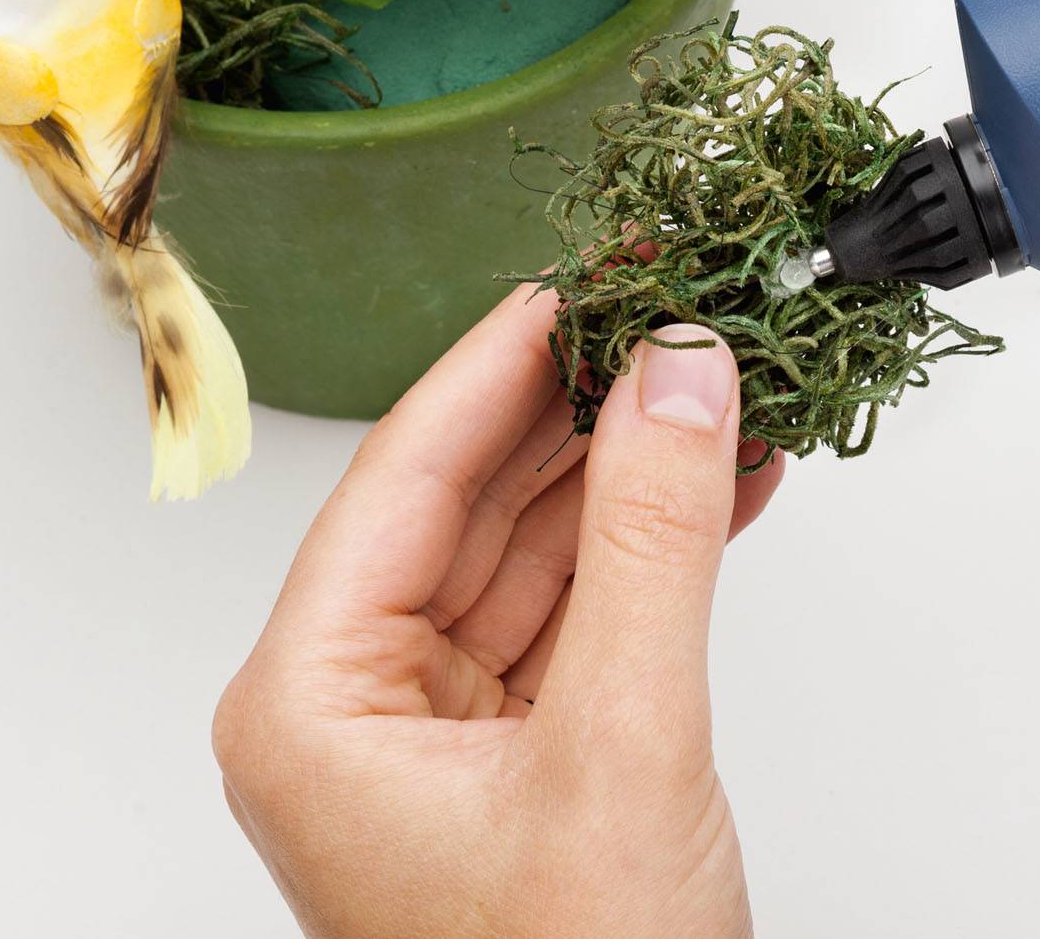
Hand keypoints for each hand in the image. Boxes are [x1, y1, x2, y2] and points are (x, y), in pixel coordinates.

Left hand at [214, 288, 783, 937]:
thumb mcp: (622, 743)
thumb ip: (655, 544)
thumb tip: (679, 378)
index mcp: (311, 704)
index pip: (404, 476)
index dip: (504, 362)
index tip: (587, 272)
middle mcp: (355, 715)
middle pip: (470, 503)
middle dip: (586, 408)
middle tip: (676, 309)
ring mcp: (438, 743)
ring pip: (537, 556)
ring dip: (636, 474)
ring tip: (726, 380)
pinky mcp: (522, 766)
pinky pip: (583, 619)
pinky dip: (658, 553)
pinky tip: (728, 483)